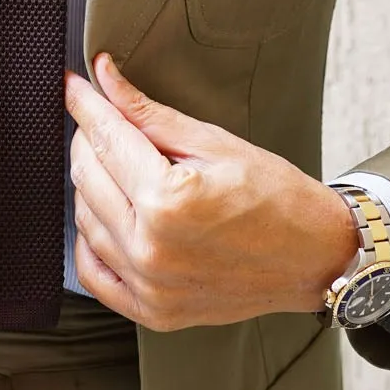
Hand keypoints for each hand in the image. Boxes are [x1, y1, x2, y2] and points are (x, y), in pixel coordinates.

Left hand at [63, 53, 358, 329]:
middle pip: (87, 177)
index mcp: (169, 202)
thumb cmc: (277, 198)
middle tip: (105, 120)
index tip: (73, 85)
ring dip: (92, 185)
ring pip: (85, 219)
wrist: (316, 258)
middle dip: (90, 139)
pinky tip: (111, 214)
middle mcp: (151, 249)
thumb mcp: (215, 143)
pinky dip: (92, 239)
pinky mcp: (151, 311)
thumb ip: (150, 113)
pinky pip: (93, 272)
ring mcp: (149, 286)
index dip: (86, 105)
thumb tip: (105, 79)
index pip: (106, 139)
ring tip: (121, 165)